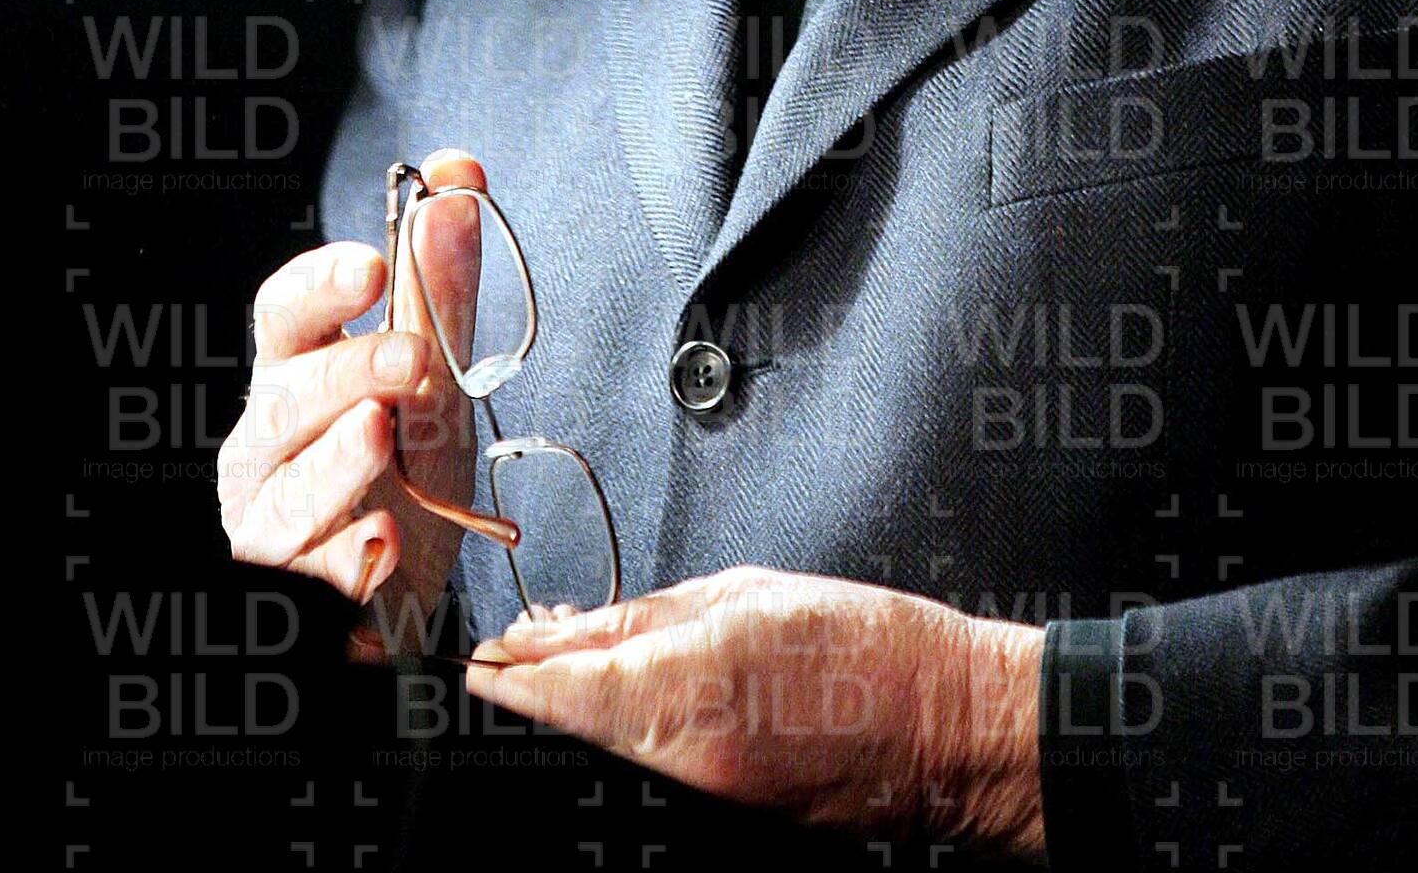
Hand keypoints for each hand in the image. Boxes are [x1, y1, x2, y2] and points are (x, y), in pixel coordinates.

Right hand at [216, 149, 486, 645]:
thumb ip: (439, 286)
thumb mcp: (433, 378)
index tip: (372, 265)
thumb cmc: (403, 469)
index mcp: (297, 374)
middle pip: (285, 399)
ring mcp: (270, 522)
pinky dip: (345, 563)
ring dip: (335, 461)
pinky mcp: (292, 589)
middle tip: (412, 355)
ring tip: (380, 430)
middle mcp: (268, 445)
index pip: (285, 316)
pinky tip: (382, 543)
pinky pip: (310, 577)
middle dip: (346, 371)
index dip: (319, 287)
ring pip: (286, 491)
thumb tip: (458, 173)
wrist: (400, 590)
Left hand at [465, 564, 1045, 859]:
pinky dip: (619, 743)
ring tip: (566, 679)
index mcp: (693, 682)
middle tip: (508, 665)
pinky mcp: (718, 822)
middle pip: (566, 736)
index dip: (505, 678)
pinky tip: (623, 713)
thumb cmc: (861, 646)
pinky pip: (643, 775)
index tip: (479, 661)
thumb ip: (642, 618)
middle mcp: (687, 757)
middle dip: (528, 700)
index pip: (558, 692)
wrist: (938, 730)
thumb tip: (560, 632)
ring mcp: (701, 801)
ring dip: (571, 720)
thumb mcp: (745, 595)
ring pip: (600, 758)